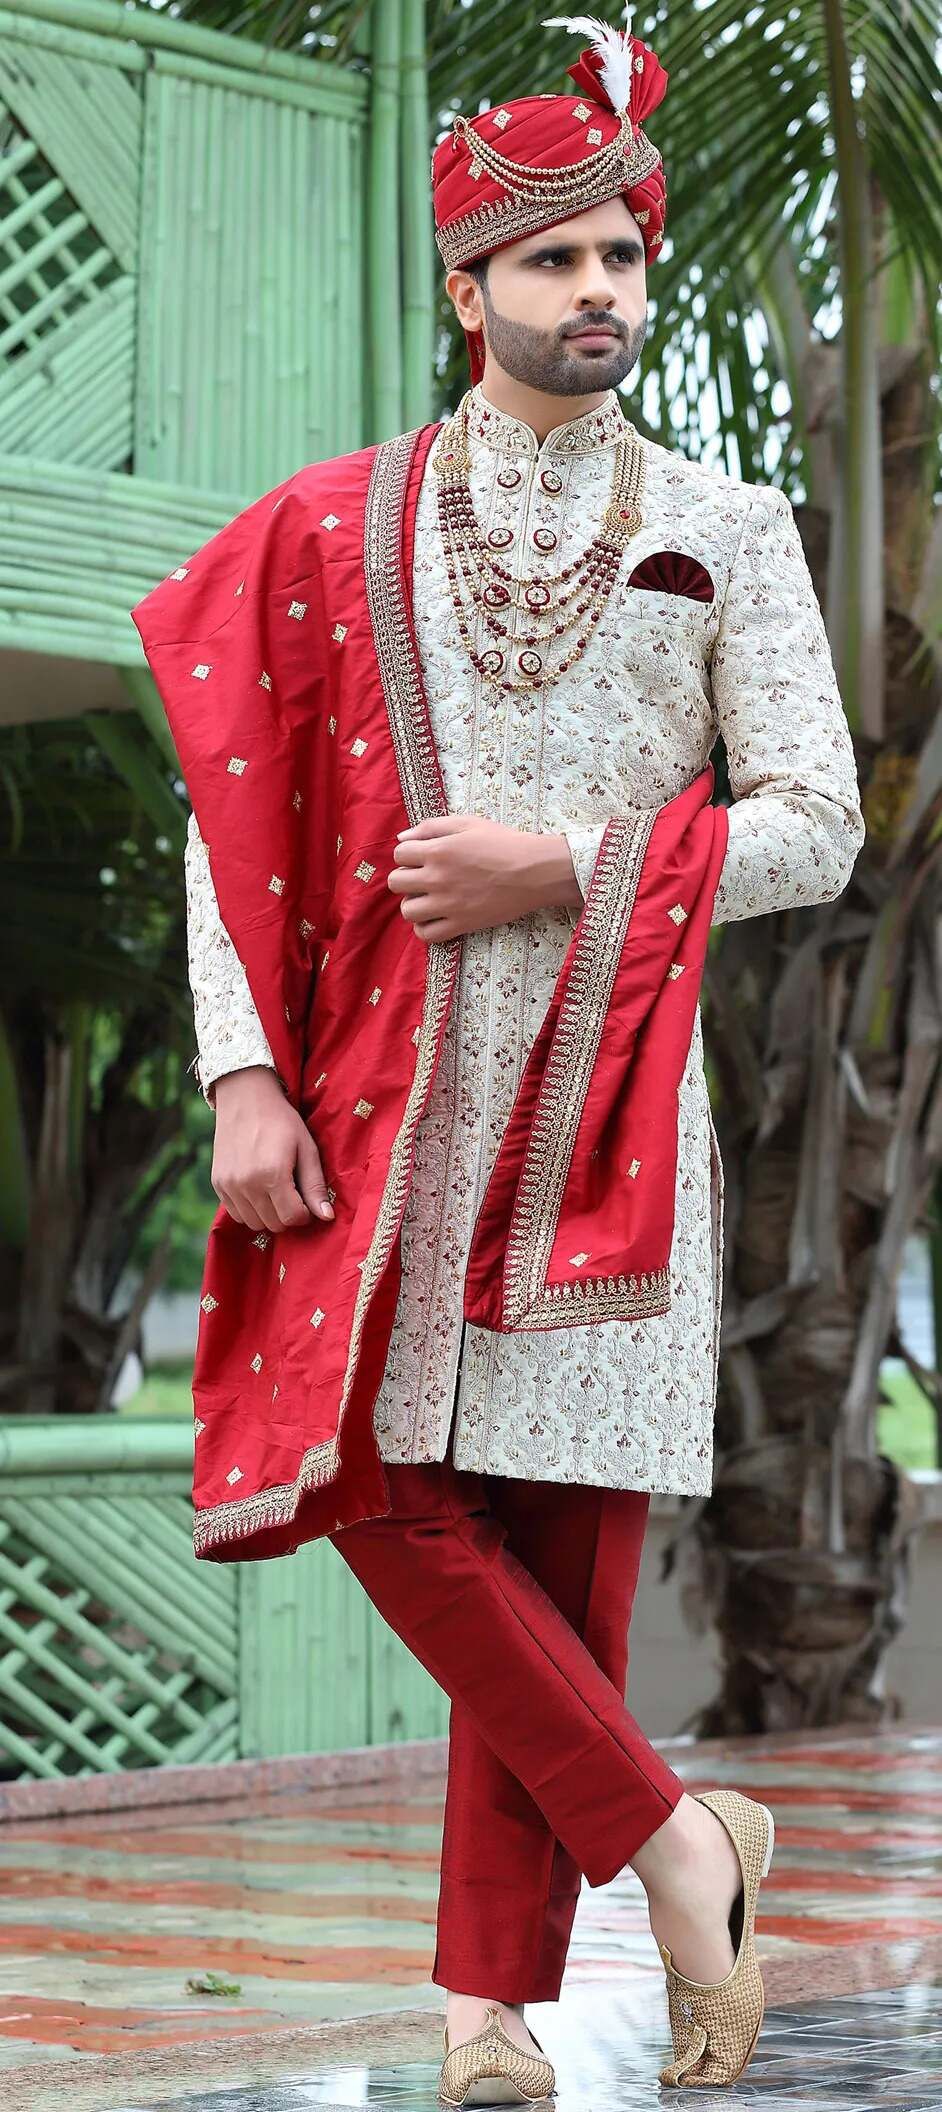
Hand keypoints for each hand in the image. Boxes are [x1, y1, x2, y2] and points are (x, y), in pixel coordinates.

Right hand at [211, 1067, 333, 1231]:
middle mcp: (247, 1184)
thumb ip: (315, 1185)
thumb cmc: (282, 1121)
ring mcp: (229, 1186)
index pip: (292, 1218)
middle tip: (294, 1195)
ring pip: (254, 1223)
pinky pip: (236, 1214)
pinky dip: (250, 1210)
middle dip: (288, 1215)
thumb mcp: (306, 1148)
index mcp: (272, 1175)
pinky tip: (259, 1191)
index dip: (305, 1214)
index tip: (308, 1201)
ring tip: (276, 1192)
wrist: (245, 1097)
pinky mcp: (218, 1184)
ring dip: (269, 1215)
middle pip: (274, 1224)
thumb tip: (326, 1217)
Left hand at [388, 816, 581, 941]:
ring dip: (413, 904)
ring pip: (407, 911)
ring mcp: (447, 904)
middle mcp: (437, 878)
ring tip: (428, 899)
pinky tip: (435, 918)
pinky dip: (424, 928)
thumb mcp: (467, 823)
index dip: (408, 854)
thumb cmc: (503, 843)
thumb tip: (402, 839)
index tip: (422, 857)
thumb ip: (431, 827)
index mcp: (438, 850)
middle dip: (406, 878)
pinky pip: (426, 935)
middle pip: (396, 883)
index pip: (399, 853)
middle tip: (423, 878)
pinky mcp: (460, 924)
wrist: (533, 871)